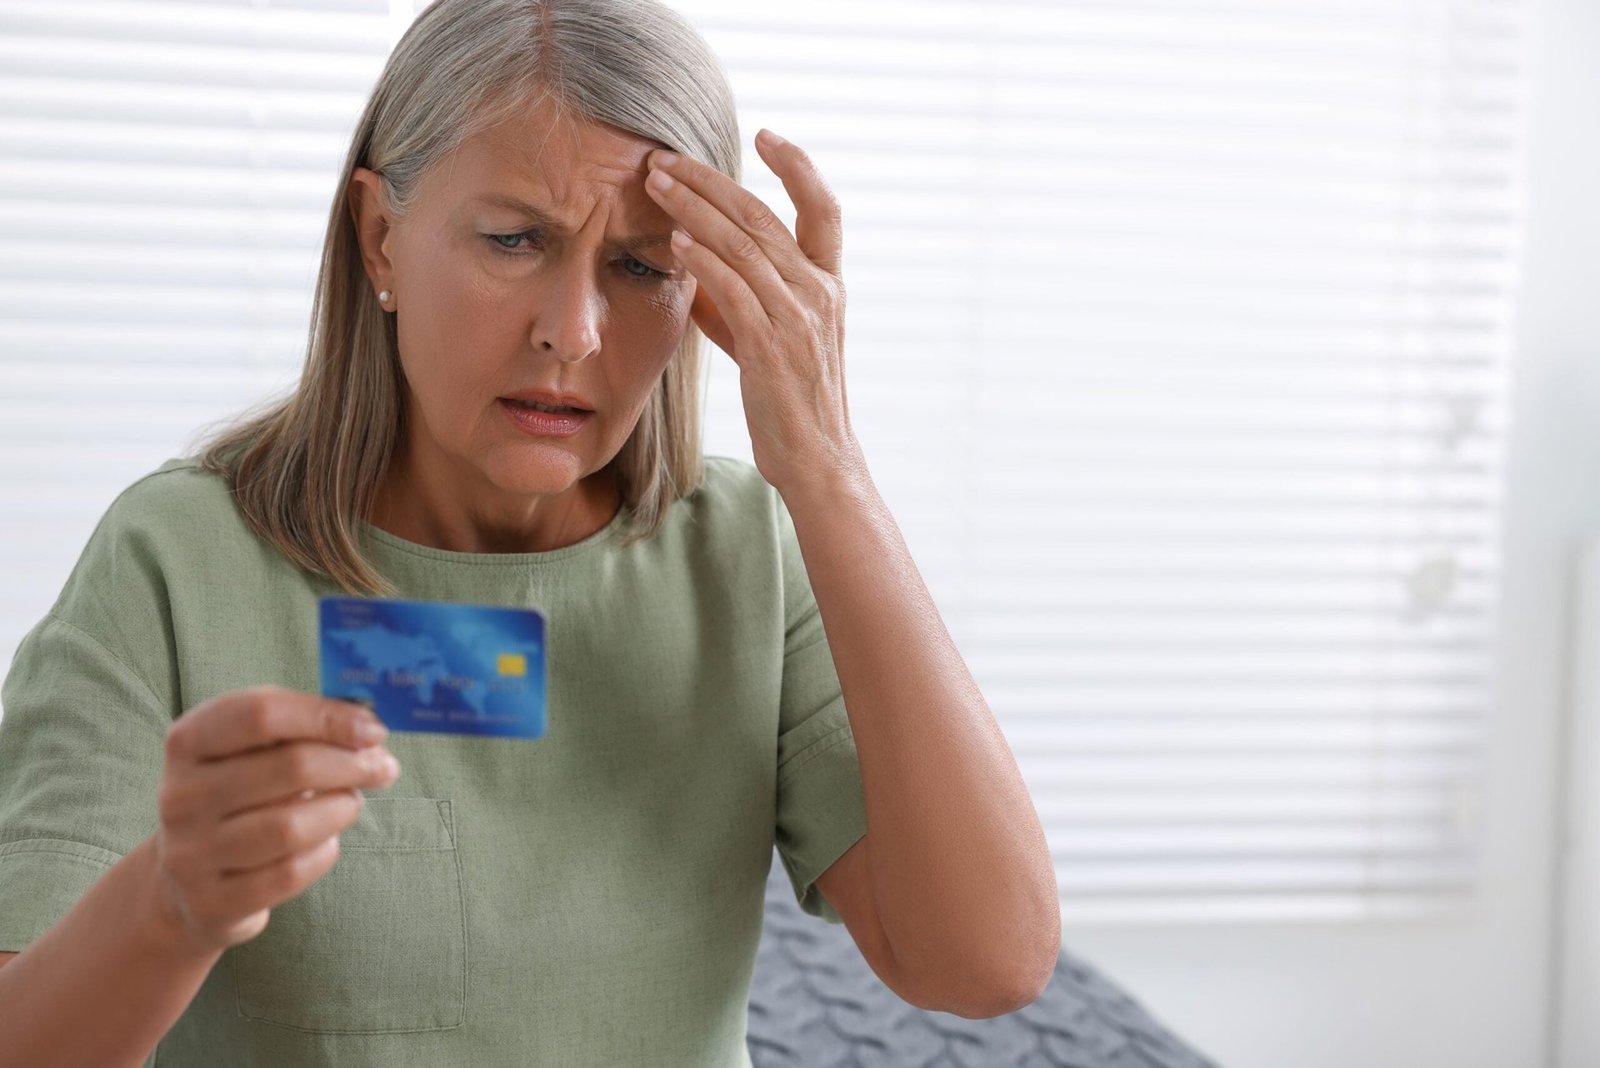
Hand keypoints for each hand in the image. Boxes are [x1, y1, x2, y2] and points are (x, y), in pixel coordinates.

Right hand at [149, 685, 400, 954]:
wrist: (186, 882)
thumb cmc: (240, 798)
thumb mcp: (252, 752)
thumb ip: (303, 729)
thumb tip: (370, 732)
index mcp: (188, 740)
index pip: (262, 713)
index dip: (327, 717)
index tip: (373, 730)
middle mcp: (180, 795)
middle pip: (290, 767)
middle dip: (352, 765)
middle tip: (382, 767)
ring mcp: (190, 853)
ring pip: (292, 826)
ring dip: (340, 809)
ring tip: (350, 803)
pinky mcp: (212, 902)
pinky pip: (290, 873)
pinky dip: (324, 852)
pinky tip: (324, 841)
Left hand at [645, 129, 862, 495]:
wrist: (816, 460)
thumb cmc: (789, 402)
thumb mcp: (767, 341)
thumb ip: (737, 302)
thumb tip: (692, 264)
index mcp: (828, 286)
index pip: (824, 209)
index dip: (798, 167)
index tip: (765, 135)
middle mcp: (820, 294)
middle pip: (764, 217)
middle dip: (710, 182)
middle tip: (665, 158)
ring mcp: (800, 319)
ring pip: (745, 245)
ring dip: (694, 210)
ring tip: (656, 185)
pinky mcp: (774, 347)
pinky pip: (735, 289)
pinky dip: (704, 261)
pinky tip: (674, 242)